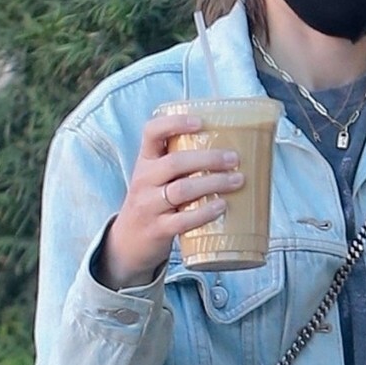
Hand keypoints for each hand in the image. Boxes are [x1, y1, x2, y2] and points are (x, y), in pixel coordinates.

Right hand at [95, 111, 244, 290]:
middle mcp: (144, 180)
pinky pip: (183, 220)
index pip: (151, 132)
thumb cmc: (153, 204)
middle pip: (175, 162)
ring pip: (182, 190)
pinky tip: (221, 206)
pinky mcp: (157, 229)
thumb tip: (228, 153)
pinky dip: (205, 213)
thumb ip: (180, 166)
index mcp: (145, 161)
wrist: (128, 242)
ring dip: (213, 183)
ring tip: (237, 181)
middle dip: (208, 158)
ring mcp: (148, 206)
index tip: (201, 122)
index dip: (174, 123)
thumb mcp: (156, 179)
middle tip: (234, 158)